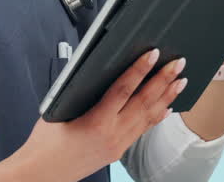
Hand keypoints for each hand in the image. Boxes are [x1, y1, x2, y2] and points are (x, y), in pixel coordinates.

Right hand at [9, 48, 187, 181]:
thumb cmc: (45, 145)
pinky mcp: (118, 151)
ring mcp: (118, 144)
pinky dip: (156, 116)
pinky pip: (142, 129)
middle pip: (144, 102)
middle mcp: (112, 134)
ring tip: (180, 82)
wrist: (43, 174)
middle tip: (178, 63)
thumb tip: (97, 74)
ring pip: (148, 117)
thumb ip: (80, 92)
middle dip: (163, 81)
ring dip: (166, 97)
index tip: (153, 54)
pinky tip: (166, 107)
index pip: (123, 89)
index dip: (139, 69)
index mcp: (96, 122)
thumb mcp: (58, 111)